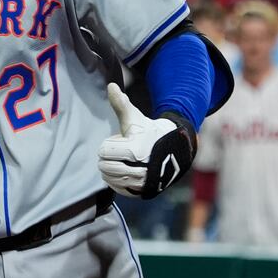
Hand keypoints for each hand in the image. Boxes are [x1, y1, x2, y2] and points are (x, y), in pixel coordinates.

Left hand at [97, 82, 195, 199]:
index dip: (109, 143)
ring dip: (111, 169)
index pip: (103, 151)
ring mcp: (141, 182)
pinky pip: (118, 190)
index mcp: (135, 149)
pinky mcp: (142, 192)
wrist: (174, 149)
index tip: (120, 140)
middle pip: (104, 166)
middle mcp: (139, 169)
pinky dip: (117, 181)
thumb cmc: (149, 131)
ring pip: (109, 179)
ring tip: (124, 160)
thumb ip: (121, 104)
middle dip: (108, 157)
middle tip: (121, 151)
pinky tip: (125, 171)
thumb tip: (111, 86)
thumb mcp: (135, 117)